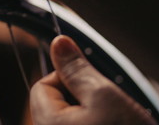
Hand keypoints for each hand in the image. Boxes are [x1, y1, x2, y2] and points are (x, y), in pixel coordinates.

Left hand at [30, 35, 156, 124]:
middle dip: (82, 99)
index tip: (93, 87)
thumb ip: (77, 69)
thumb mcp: (104, 97)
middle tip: (108, 109)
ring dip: (93, 114)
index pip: (42, 85)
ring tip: (116, 123)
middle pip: (56, 104)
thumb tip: (58, 43)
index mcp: (47, 124)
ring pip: (72, 118)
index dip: (68, 79)